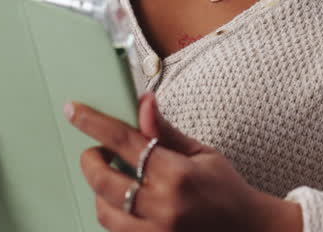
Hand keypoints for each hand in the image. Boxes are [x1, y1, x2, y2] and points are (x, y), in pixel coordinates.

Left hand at [66, 92, 303, 231]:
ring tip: (114, 181)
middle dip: (91, 161)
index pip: (124, 141)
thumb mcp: (202, 153)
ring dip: (101, 193)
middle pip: (104, 181)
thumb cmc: (226, 189)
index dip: (94, 123)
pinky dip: (116, 215)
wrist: (249, 231)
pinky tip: (127, 204)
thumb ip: (166, 132)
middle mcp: (164, 206)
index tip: (73, 111)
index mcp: (178, 174)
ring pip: (105, 213)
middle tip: (95, 153)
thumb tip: (143, 103)